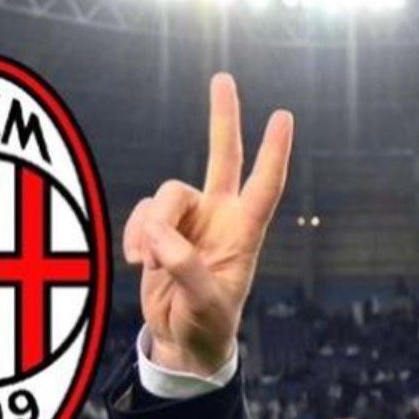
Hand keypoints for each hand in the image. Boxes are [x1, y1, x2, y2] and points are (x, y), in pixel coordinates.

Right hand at [123, 74, 293, 375]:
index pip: (264, 185)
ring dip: (153, 228)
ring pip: (166, 194)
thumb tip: (162, 241)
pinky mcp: (159, 229)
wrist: (183, 340)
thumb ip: (187, 271)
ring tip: (151, 263)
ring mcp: (189, 220)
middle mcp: (220, 217)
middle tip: (223, 78)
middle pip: (222, 156)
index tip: (283, 116)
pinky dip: (135, 235)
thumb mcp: (207, 304)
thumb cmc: (208, 325)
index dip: (273, 152)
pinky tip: (138, 262)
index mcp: (245, 233)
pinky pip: (142, 214)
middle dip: (222, 118)